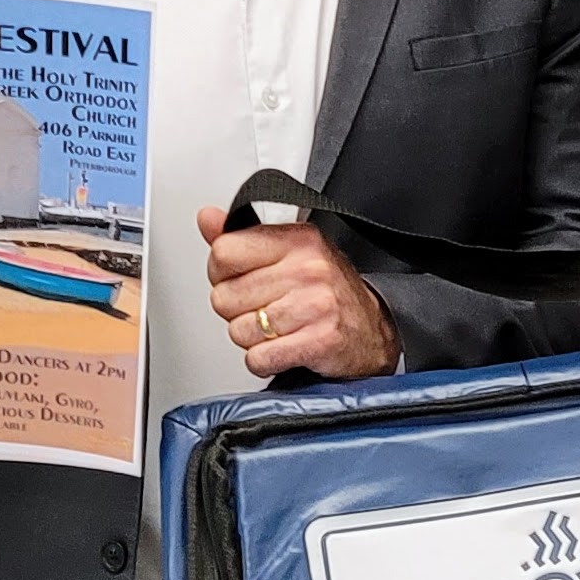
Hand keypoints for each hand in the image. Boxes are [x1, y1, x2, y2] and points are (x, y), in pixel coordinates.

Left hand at [199, 205, 399, 381]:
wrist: (372, 332)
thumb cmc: (326, 293)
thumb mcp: (288, 253)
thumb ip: (241, 237)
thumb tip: (207, 218)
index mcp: (299, 240)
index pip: (224, 252)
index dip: (222, 273)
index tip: (242, 279)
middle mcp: (309, 269)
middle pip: (224, 297)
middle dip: (238, 311)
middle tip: (266, 309)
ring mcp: (316, 305)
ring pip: (238, 331)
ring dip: (253, 338)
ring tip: (279, 329)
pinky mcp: (320, 341)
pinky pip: (259, 358)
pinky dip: (265, 361)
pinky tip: (285, 348)